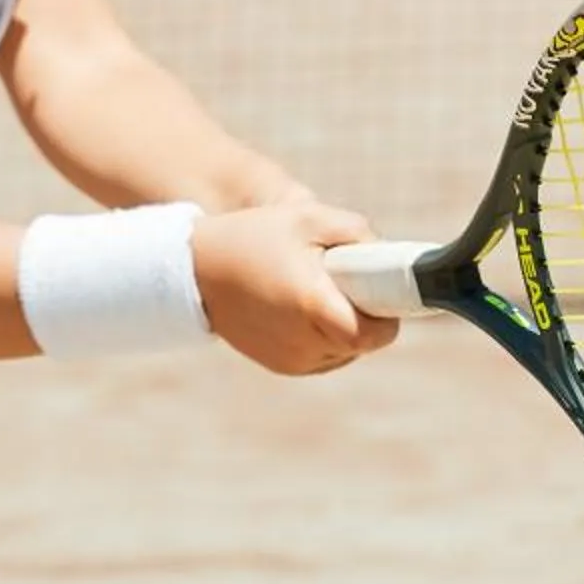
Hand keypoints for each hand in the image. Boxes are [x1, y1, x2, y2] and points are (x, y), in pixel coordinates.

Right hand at [191, 201, 399, 376]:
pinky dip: (325, 335)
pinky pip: (325, 356)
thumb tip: (387, 256)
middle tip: (343, 278)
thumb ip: (358, 232)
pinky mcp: (283, 366)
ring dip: (345, 325)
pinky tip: (304, 306)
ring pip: (346, 351)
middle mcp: (304, 342)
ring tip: (317, 289)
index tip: (379, 287)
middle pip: (364, 340)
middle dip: (364, 310)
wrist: (196, 270)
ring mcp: (292, 360)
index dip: (388, 311)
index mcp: (313, 305)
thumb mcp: (308, 218)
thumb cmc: (254, 237)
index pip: (376, 333)